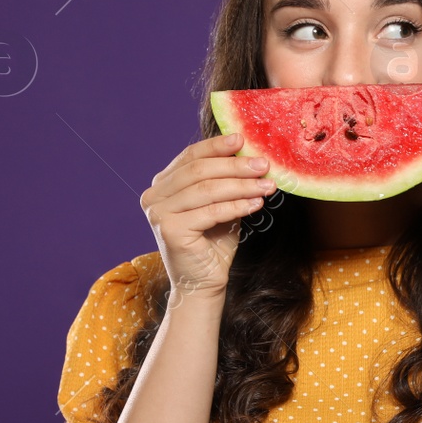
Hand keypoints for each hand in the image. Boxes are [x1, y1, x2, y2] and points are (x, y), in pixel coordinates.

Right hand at [140, 132, 277, 302]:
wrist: (202, 283)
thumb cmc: (213, 244)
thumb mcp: (220, 205)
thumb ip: (226, 182)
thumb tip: (251, 156)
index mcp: (162, 185)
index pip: (190, 157)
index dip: (216, 147)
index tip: (243, 139)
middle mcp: (154, 196)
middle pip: (199, 171)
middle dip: (235, 166)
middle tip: (264, 165)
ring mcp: (158, 213)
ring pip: (206, 190)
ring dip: (241, 185)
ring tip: (267, 185)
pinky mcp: (170, 230)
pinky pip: (210, 212)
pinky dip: (237, 206)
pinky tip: (256, 204)